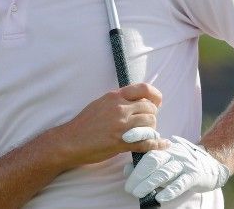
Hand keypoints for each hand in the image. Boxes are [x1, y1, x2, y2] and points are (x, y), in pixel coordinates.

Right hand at [54, 83, 169, 166]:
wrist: (71, 141)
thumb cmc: (84, 123)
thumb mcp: (100, 103)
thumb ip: (118, 100)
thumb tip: (136, 100)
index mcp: (115, 97)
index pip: (143, 89)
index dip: (155, 96)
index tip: (157, 102)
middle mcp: (120, 108)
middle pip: (150, 108)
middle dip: (152, 116)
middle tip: (147, 123)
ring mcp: (121, 126)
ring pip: (151, 124)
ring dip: (152, 130)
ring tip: (146, 133)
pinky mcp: (122, 142)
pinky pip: (146, 142)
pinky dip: (156, 144)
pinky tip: (162, 144)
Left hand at [123, 136, 229, 202]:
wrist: (212, 164)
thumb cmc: (182, 163)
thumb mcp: (165, 159)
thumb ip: (145, 163)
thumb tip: (126, 169)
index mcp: (164, 146)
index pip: (150, 138)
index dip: (138, 134)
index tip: (125, 137)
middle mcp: (173, 152)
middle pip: (153, 159)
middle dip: (139, 174)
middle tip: (129, 187)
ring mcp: (184, 163)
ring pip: (164, 172)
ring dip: (149, 184)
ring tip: (137, 193)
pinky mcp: (194, 175)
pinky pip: (181, 183)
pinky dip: (170, 191)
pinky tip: (160, 198)